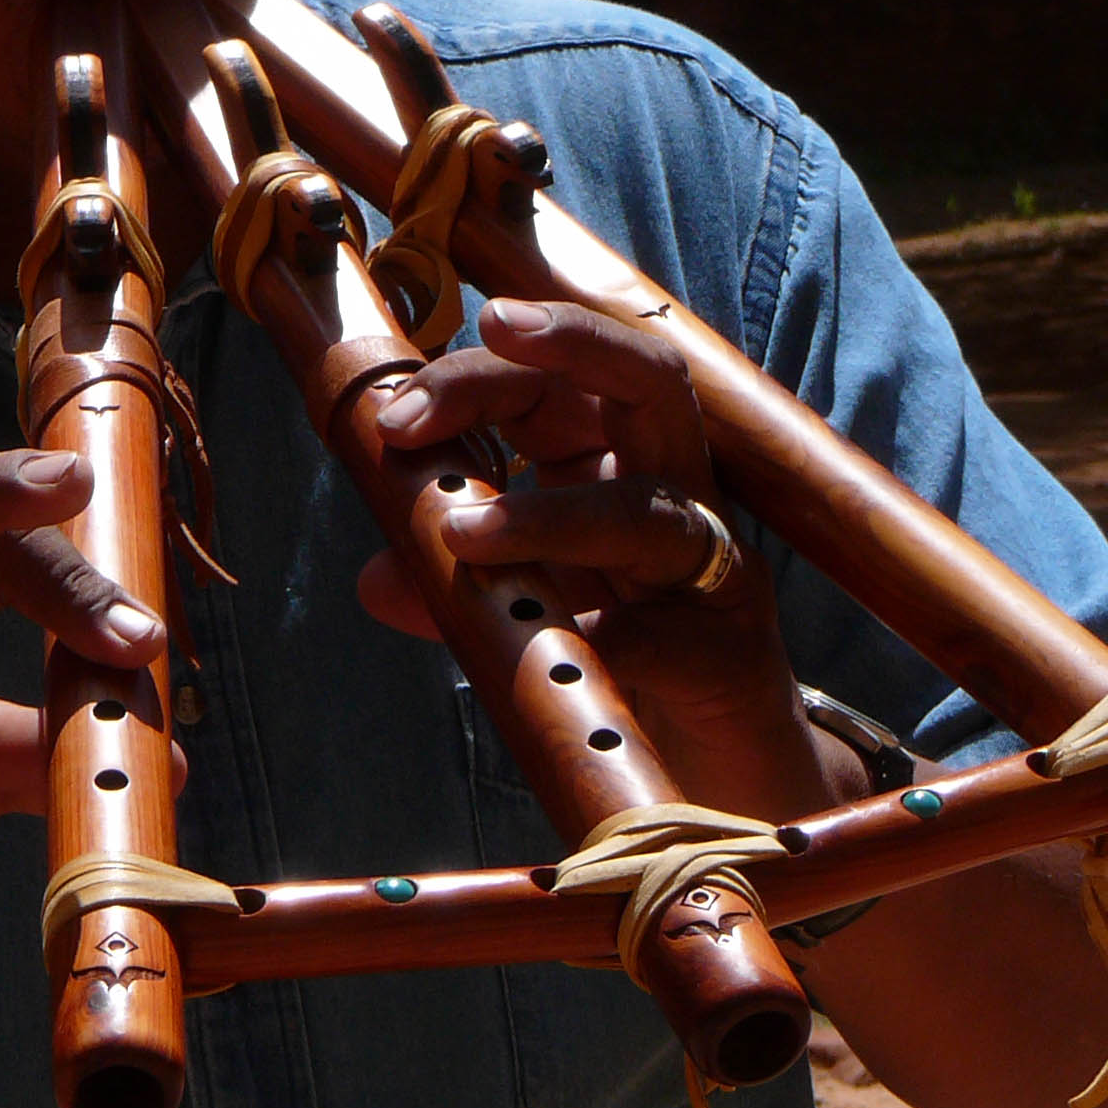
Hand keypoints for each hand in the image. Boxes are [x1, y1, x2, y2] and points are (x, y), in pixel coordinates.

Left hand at [364, 298, 834, 818]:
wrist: (718, 778)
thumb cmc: (621, 666)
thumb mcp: (528, 610)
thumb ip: (458, 586)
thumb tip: (375, 577)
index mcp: (617, 468)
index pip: (560, 383)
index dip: (480, 374)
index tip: (397, 413)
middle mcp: (676, 496)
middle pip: (648, 381)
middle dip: (571, 344)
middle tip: (489, 329)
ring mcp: (713, 572)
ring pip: (653, 510)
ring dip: (553, 514)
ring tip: (466, 534)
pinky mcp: (732, 656)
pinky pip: (669, 639)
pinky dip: (608, 643)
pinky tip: (557, 655)